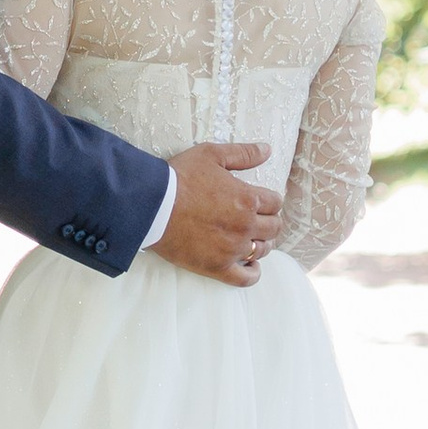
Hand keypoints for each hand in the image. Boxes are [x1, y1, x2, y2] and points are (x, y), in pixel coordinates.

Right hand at [154, 141, 283, 286]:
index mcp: (248, 199)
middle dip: (268, 221)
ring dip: (261, 243)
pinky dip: (253, 273)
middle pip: (274, 227)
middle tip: (257, 219)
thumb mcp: (212, 155)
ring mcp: (233, 249)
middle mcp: (246, 226)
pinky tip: (251, 265)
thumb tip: (267, 150)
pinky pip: (246, 278)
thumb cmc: (180, 178)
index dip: (269, 200)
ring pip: (262, 250)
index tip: (260, 201)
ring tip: (251, 238)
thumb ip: (243, 153)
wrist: (152, 206)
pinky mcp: (218, 267)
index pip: (275, 202)